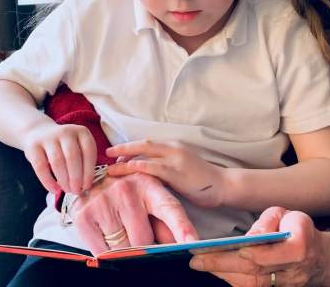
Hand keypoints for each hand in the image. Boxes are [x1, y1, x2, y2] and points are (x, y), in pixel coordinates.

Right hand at [22, 122, 96, 194]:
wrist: (39, 132)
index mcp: (81, 132)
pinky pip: (41, 166)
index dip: (89, 171)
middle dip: (76, 177)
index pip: (89, 151)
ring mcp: (49, 137)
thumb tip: (87, 185)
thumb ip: (84, 160)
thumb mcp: (78, 146)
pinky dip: (48, 181)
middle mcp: (66, 131)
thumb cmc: (64, 146)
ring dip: (64, 180)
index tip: (87, 186)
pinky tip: (54, 190)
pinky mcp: (33, 146)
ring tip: (67, 190)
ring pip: (57, 161)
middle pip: (73, 156)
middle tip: (77, 191)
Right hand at [70, 172, 199, 255]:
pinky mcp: (84, 215)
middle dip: (143, 245)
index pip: (169, 210)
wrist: (94, 178)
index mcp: (150, 186)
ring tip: (119, 228)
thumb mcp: (151, 201)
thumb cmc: (129, 194)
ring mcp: (104, 201)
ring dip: (123, 248)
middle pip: (143, 240)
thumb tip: (183, 247)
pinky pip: (102, 252)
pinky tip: (106, 234)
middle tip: (136, 231)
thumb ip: (168, 224)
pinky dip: (106, 252)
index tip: (193, 243)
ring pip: (122, 248)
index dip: (182, 228)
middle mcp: (127, 190)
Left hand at [106, 139, 226, 207]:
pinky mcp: (177, 172)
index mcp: (173, 146)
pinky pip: (154, 168)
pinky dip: (139, 168)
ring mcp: (175, 159)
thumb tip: (145, 172)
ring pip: (145, 156)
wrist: (223, 185)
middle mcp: (173, 148)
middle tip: (106, 154)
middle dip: (123, 148)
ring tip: (110, 168)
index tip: (116, 155)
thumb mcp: (181, 168)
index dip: (130, 148)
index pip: (147, 144)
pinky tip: (128, 171)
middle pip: (143, 144)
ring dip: (125, 161)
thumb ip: (165, 166)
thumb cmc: (202, 180)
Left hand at [188, 206, 329, 286]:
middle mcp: (292, 271)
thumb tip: (250, 236)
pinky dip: (231, 280)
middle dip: (222, 265)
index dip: (246, 253)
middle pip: (254, 272)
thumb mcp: (288, 215)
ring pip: (251, 285)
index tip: (221, 247)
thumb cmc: (299, 230)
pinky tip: (215, 270)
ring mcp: (285, 286)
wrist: (321, 258)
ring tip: (200, 264)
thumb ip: (269, 222)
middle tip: (196, 259)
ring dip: (223, 274)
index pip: (268, 253)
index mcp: (299, 246)